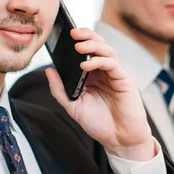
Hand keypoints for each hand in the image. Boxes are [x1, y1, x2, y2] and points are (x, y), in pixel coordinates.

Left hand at [46, 28, 154, 161]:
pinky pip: (112, 64)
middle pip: (98, 45)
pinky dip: (99, 61)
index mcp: (93, 74)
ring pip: (107, 50)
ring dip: (92, 46)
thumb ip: (60, 89)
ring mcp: (116, 74)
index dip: (77, 41)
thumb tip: (48, 70)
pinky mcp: (125, 79)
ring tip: (78, 46)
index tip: (62, 36)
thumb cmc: (99, 123)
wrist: (119, 140)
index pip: (86, 51)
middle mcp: (105, 71)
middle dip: (86, 36)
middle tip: (72, 33)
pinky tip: (86, 65)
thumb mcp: (73, 106)